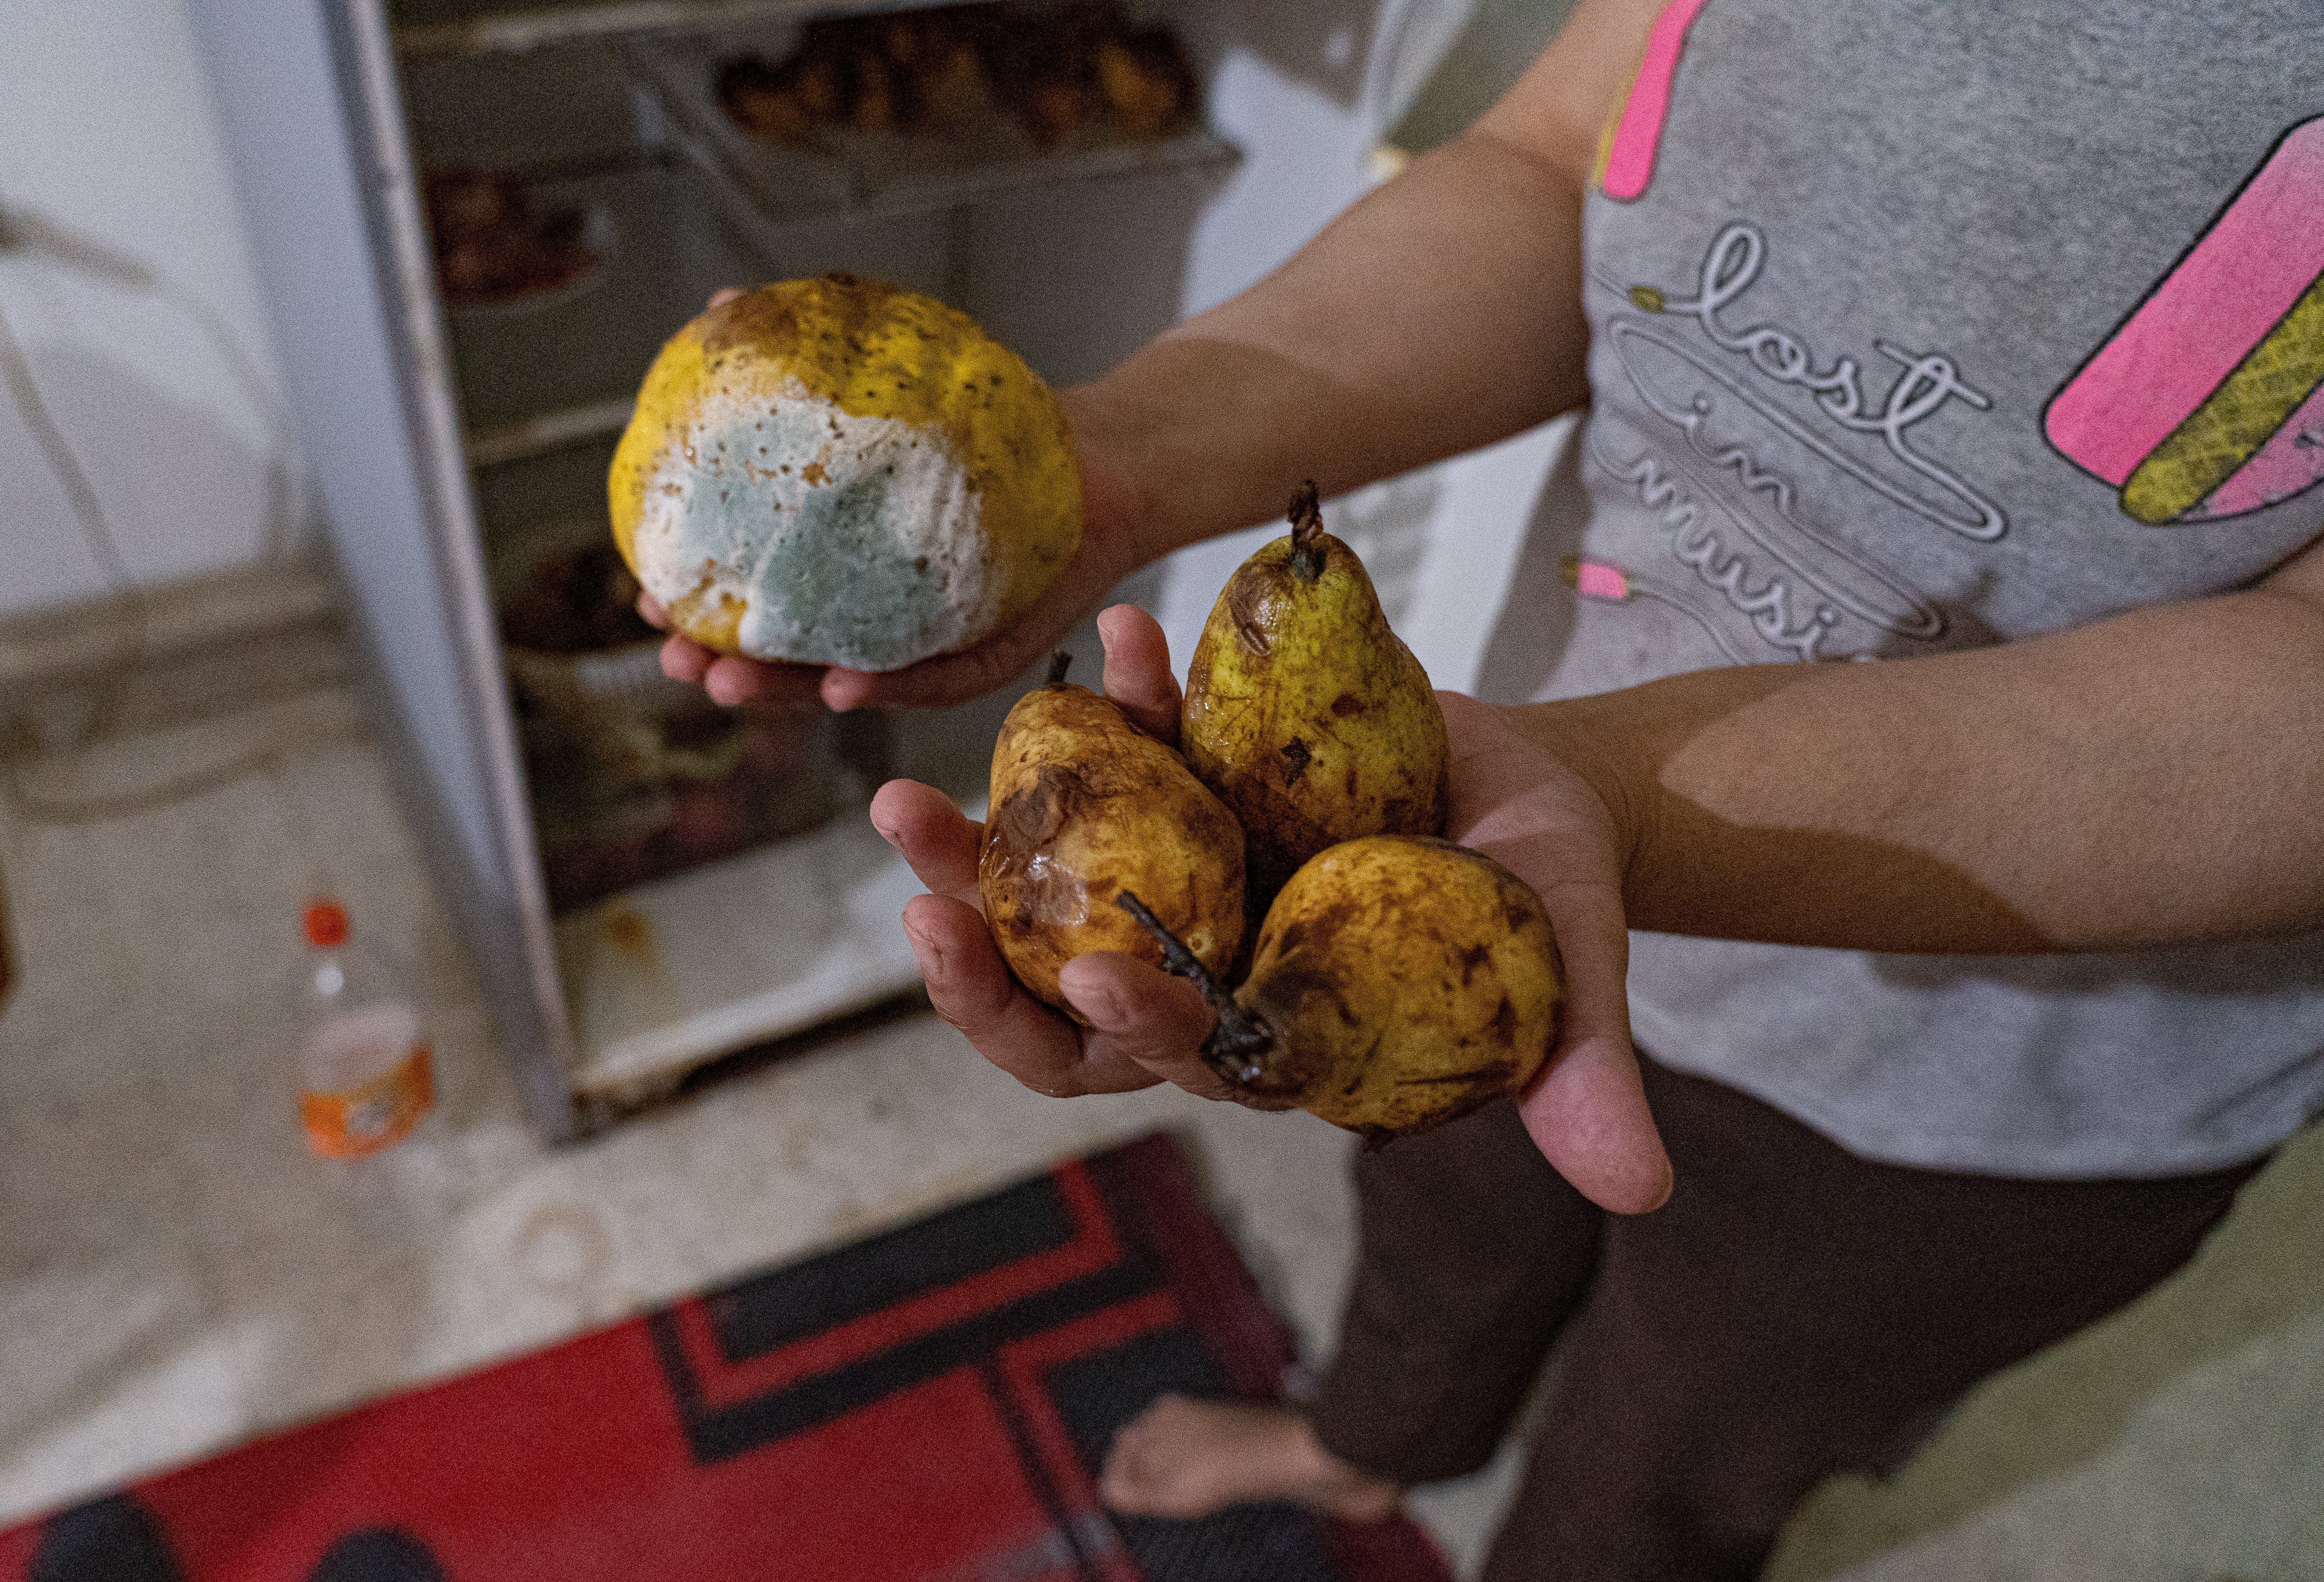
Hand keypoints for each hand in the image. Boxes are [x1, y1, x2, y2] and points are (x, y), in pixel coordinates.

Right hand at [642, 294, 1157, 711]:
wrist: (1099, 459)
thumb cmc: (994, 431)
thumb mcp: (894, 386)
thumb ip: (813, 366)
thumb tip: (721, 307)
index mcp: (847, 571)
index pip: (760, 599)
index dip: (698, 608)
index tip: (644, 600)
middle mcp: (885, 620)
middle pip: (790, 658)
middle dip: (726, 667)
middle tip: (677, 658)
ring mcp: (936, 644)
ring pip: (847, 680)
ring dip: (786, 690)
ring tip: (733, 685)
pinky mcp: (993, 655)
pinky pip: (933, 678)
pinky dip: (885, 684)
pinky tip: (842, 686)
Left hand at [873, 605, 1673, 1212]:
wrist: (1532, 781)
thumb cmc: (1549, 891)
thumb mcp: (1571, 970)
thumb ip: (1581, 1072)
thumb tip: (1639, 1188)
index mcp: (1274, 1028)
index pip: (1177, 1058)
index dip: (1126, 1032)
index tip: (1089, 976)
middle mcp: (1205, 962)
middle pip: (1064, 997)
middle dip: (984, 967)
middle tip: (922, 902)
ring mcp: (1181, 876)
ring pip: (1049, 885)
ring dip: (973, 848)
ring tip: (902, 800)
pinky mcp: (1180, 790)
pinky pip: (1117, 761)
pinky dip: (1109, 707)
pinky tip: (1115, 637)